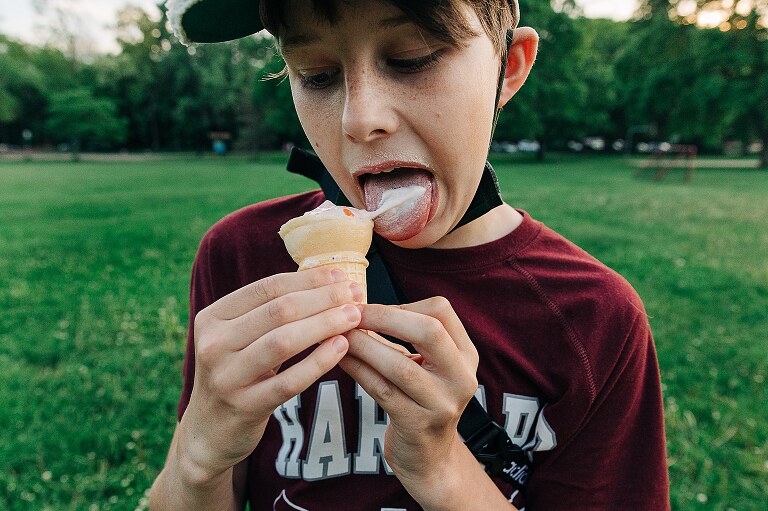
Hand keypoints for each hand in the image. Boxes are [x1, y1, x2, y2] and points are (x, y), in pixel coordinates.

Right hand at [178, 267, 363, 483]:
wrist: (210, 432)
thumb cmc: (238, 373)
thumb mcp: (240, 338)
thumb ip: (271, 312)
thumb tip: (326, 280)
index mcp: (212, 318)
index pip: (267, 289)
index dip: (308, 280)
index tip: (340, 276)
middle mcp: (213, 344)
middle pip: (278, 312)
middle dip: (322, 299)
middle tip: (354, 294)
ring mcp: (226, 377)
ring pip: (283, 342)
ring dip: (324, 324)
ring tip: (354, 316)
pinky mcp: (244, 407)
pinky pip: (289, 381)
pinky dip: (319, 361)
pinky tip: (342, 347)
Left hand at [338, 297, 478, 487]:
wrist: (428, 456)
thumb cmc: (418, 399)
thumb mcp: (425, 364)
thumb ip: (400, 334)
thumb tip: (356, 302)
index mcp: (465, 354)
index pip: (441, 311)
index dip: (402, 304)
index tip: (371, 308)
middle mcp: (461, 377)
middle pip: (429, 331)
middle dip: (384, 318)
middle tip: (351, 314)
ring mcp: (442, 403)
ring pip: (399, 365)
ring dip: (363, 345)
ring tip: (337, 335)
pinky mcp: (417, 424)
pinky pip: (381, 390)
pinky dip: (357, 370)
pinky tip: (339, 359)